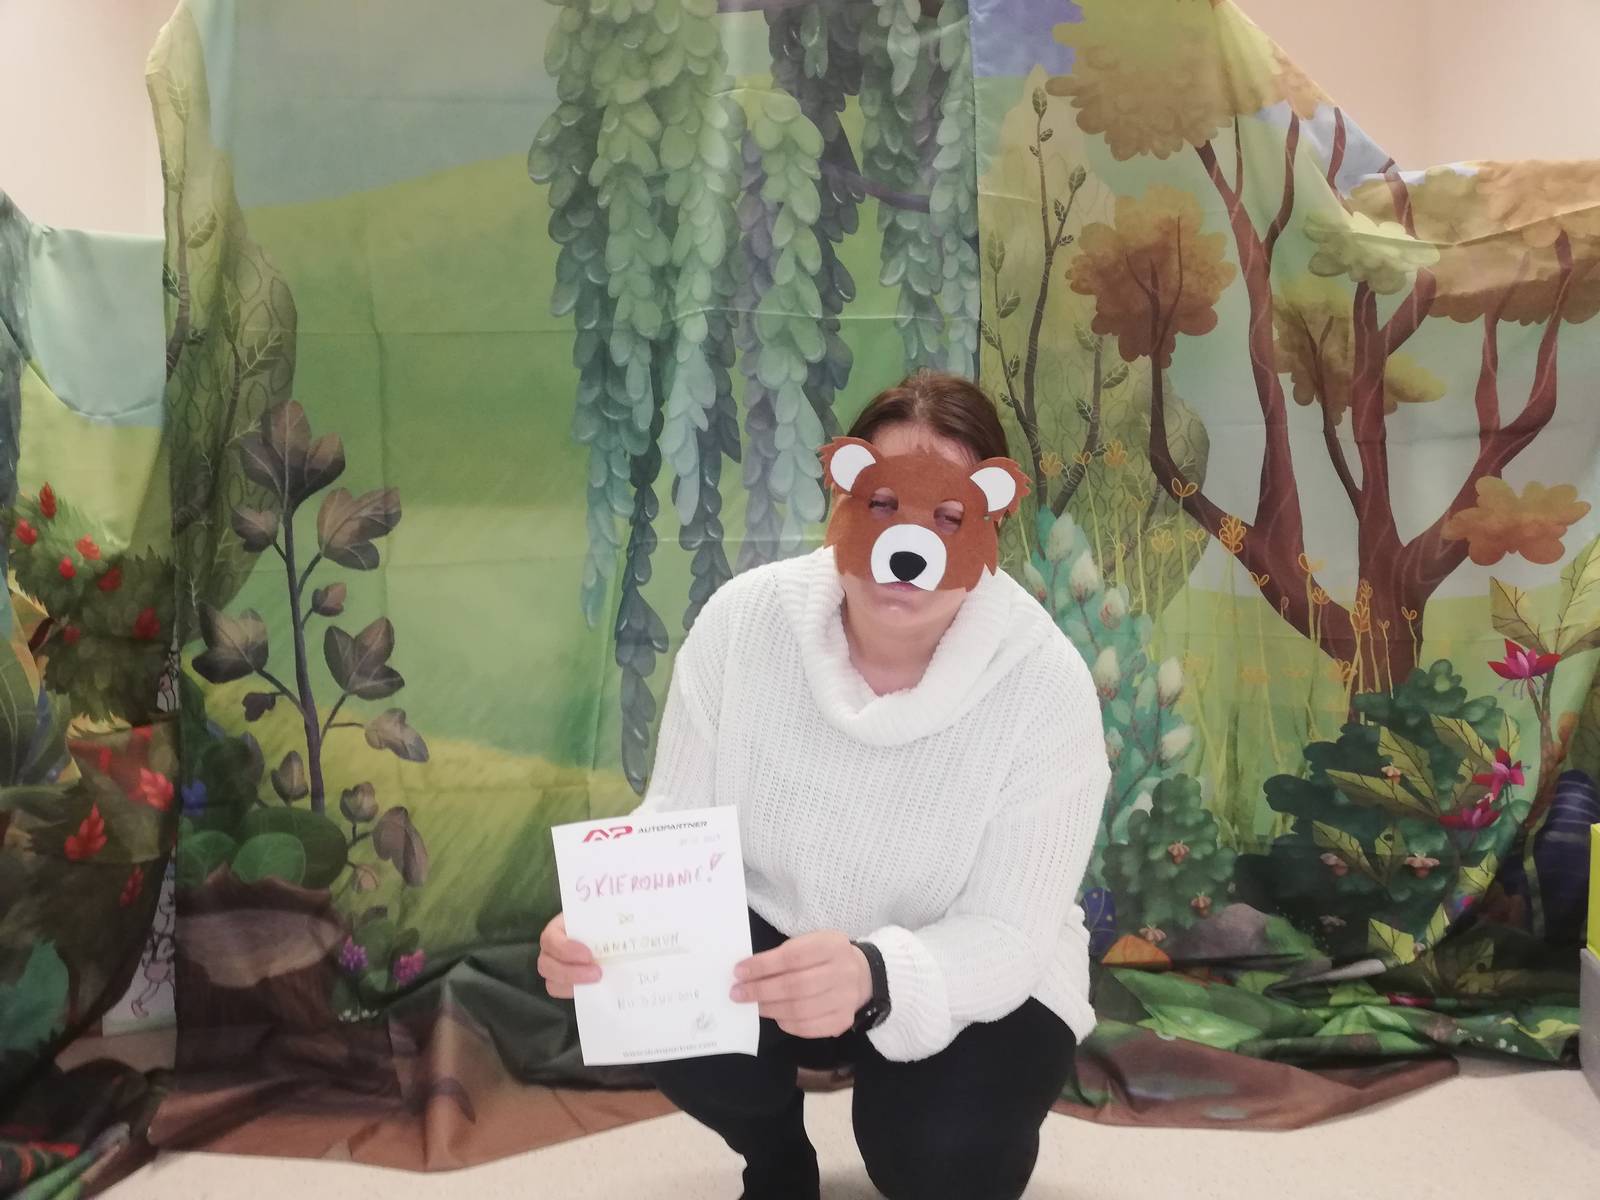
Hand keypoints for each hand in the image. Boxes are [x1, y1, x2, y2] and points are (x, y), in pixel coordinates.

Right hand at [537, 913, 600, 998]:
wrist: (604, 931)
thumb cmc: (600, 919)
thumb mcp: (601, 914)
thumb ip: (608, 916)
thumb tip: (626, 918)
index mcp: (556, 929)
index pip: (550, 939)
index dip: (566, 949)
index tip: (588, 955)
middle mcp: (551, 950)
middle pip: (546, 966)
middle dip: (570, 973)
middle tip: (597, 973)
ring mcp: (556, 969)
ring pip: (552, 983)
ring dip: (574, 985)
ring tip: (598, 982)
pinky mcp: (566, 983)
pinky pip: (565, 994)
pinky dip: (580, 994)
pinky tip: (597, 990)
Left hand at [731, 931, 871, 1039]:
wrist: (863, 976)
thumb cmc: (826, 957)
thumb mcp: (811, 943)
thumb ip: (784, 955)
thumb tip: (747, 972)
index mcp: (832, 945)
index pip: (792, 956)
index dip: (763, 966)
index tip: (739, 971)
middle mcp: (843, 972)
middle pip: (795, 986)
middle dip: (760, 990)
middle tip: (738, 993)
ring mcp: (845, 999)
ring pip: (799, 1009)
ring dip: (770, 1008)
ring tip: (754, 1005)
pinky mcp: (842, 1021)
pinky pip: (807, 1027)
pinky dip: (786, 1023)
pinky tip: (776, 1015)